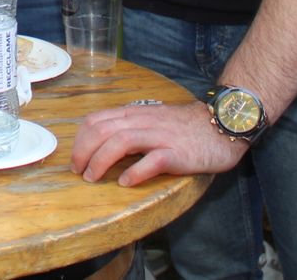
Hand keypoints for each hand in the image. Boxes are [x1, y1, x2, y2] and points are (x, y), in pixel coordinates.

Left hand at [72, 101, 247, 185]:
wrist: (220, 124)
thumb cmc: (184, 126)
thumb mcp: (151, 120)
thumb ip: (129, 127)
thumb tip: (102, 144)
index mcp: (134, 113)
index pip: (96, 120)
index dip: (80, 140)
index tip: (76, 159)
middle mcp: (143, 121)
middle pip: (102, 130)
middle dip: (84, 152)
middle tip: (79, 172)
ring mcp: (160, 136)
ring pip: (120, 142)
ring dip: (101, 161)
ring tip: (93, 178)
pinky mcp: (177, 152)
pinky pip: (152, 160)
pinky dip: (135, 172)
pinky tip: (126, 183)